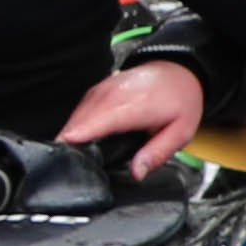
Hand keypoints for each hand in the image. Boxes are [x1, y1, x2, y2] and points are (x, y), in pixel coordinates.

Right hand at [59, 63, 208, 175]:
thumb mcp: (180, 133)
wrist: (178, 73)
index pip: (103, 120)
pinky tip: (75, 140)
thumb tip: (136, 173)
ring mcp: (103, 89)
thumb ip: (157, 153)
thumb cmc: (180, 102)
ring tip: (67, 157)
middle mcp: (115, 94)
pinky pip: (79, 109)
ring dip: (69, 134)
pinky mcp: (97, 90)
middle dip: (69, 141)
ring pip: (76, 114)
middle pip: (82, 119)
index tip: (65, 145)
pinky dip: (74, 125)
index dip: (82, 133)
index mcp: (137, 105)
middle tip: (66, 167)